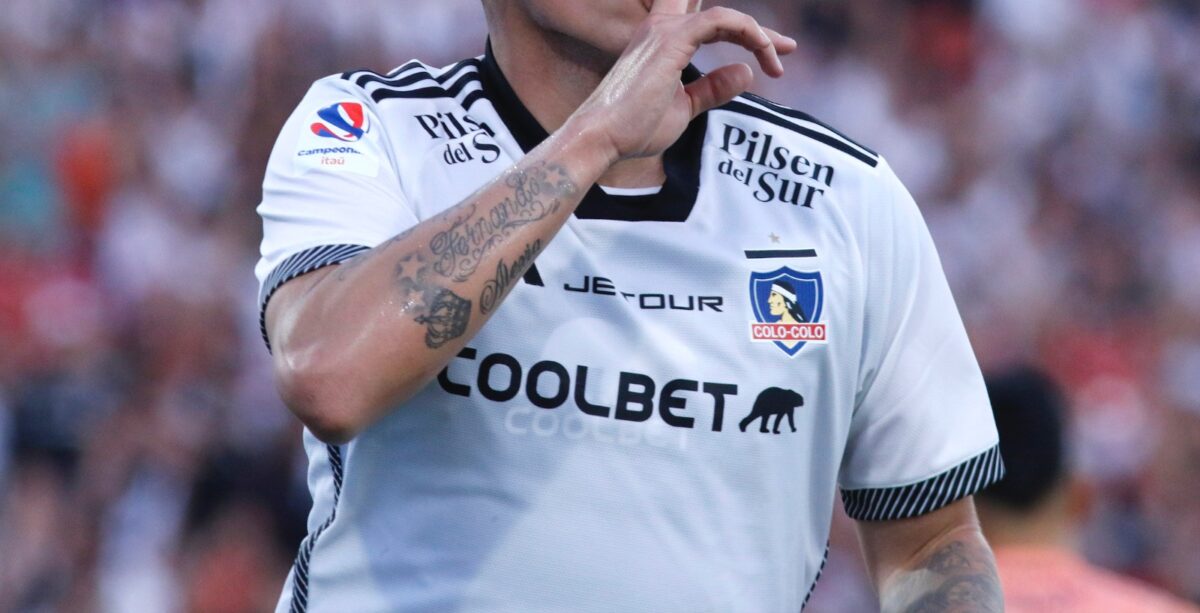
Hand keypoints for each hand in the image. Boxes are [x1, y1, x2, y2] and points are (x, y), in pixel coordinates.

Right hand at [571, 0, 796, 162]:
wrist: (603, 138)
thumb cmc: (634, 129)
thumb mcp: (684, 108)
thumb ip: (712, 90)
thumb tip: (745, 73)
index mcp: (662, 43)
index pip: (711, 25)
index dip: (746, 36)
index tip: (776, 57)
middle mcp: (661, 30)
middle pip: (719, 16)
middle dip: (755, 30)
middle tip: (788, 48)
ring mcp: (665, 32)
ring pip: (724, 16)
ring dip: (757, 33)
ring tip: (779, 59)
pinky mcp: (672, 41)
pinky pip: (721, 21)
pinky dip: (747, 32)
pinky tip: (763, 54)